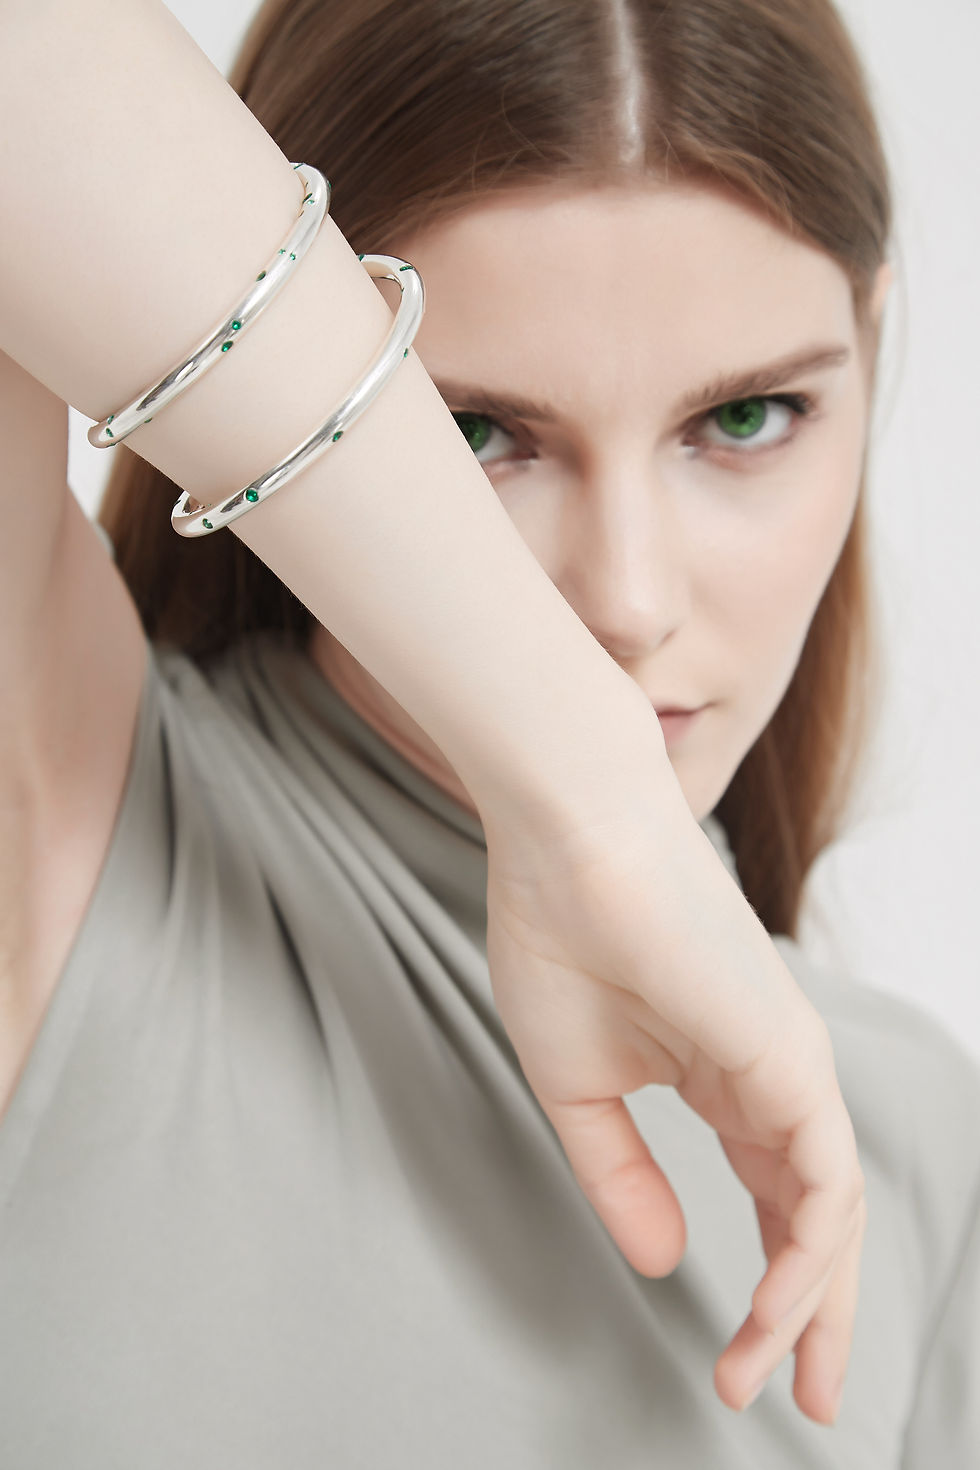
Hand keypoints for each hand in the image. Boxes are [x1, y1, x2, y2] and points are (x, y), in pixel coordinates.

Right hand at [480, 772, 865, 1426]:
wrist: (568, 839)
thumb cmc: (558, 935)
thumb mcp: (576, 1087)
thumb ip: (621, 1173)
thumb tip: (666, 1260)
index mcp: (723, 1076)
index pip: (772, 1197)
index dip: (768, 1284)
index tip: (735, 1366)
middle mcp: (771, 1075)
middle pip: (818, 1215)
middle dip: (817, 1316)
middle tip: (812, 1406)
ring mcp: (788, 1063)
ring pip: (833, 1208)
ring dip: (812, 1303)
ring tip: (778, 1380)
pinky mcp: (790, 1055)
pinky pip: (824, 1178)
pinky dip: (808, 1256)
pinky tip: (776, 1309)